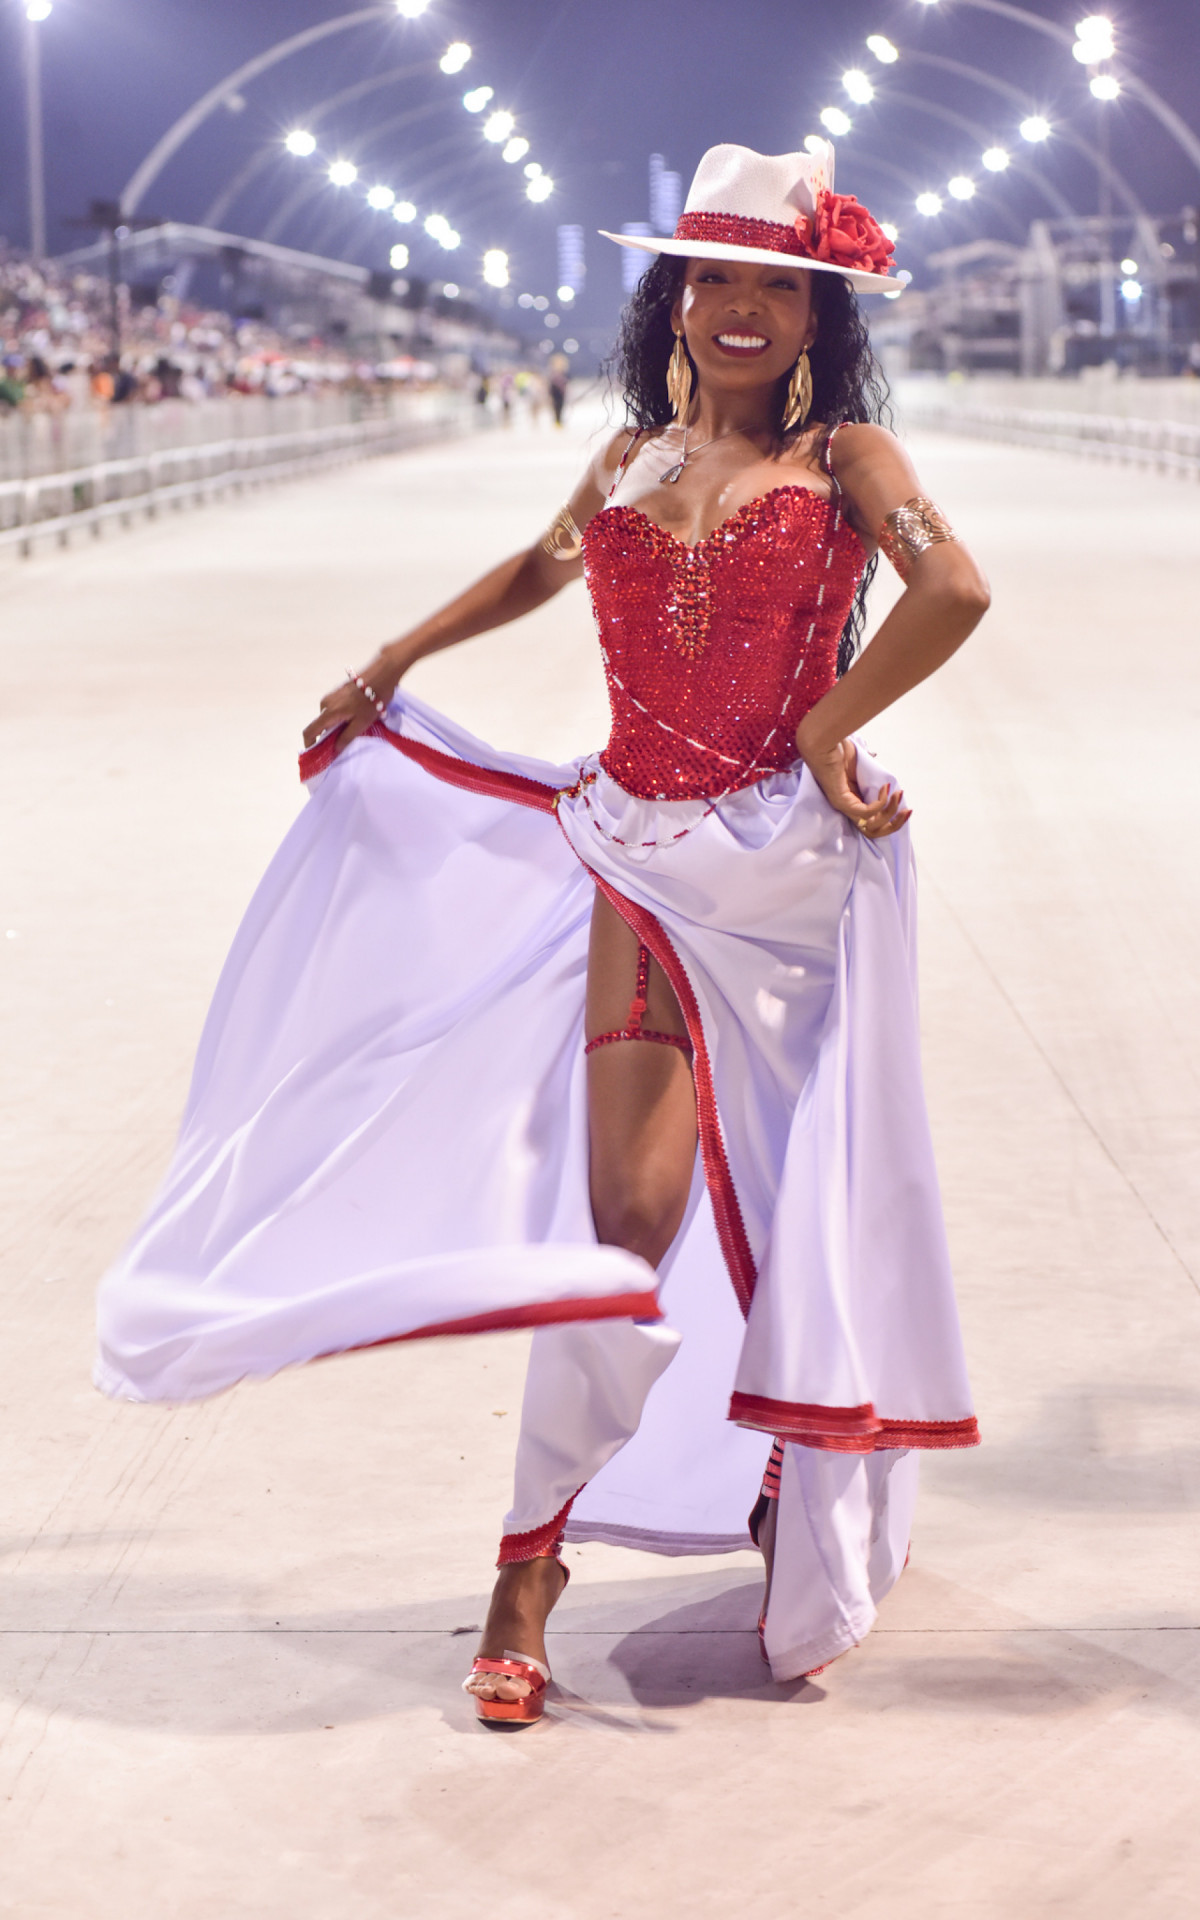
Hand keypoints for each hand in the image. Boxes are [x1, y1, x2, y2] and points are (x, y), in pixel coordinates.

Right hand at [302, 665, 393, 757]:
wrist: (381, 675)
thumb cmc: (371, 701)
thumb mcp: (361, 724)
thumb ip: (346, 738)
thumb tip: (334, 750)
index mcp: (328, 713)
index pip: (310, 731)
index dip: (310, 744)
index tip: (317, 753)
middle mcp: (325, 703)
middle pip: (321, 725)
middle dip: (329, 735)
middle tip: (345, 741)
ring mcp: (331, 696)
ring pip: (328, 717)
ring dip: (337, 725)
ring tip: (355, 726)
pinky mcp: (338, 691)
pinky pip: (334, 709)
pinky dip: (341, 716)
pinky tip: (356, 715)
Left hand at [797, 735, 911, 838]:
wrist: (823, 741)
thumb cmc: (836, 749)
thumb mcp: (858, 761)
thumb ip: (869, 768)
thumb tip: (879, 762)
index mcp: (851, 800)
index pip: (871, 823)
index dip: (890, 819)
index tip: (905, 807)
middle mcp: (846, 807)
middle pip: (873, 832)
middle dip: (894, 824)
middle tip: (907, 811)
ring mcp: (843, 806)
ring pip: (870, 825)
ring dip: (890, 813)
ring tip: (898, 795)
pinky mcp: (842, 801)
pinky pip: (866, 812)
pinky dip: (880, 802)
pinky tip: (885, 787)